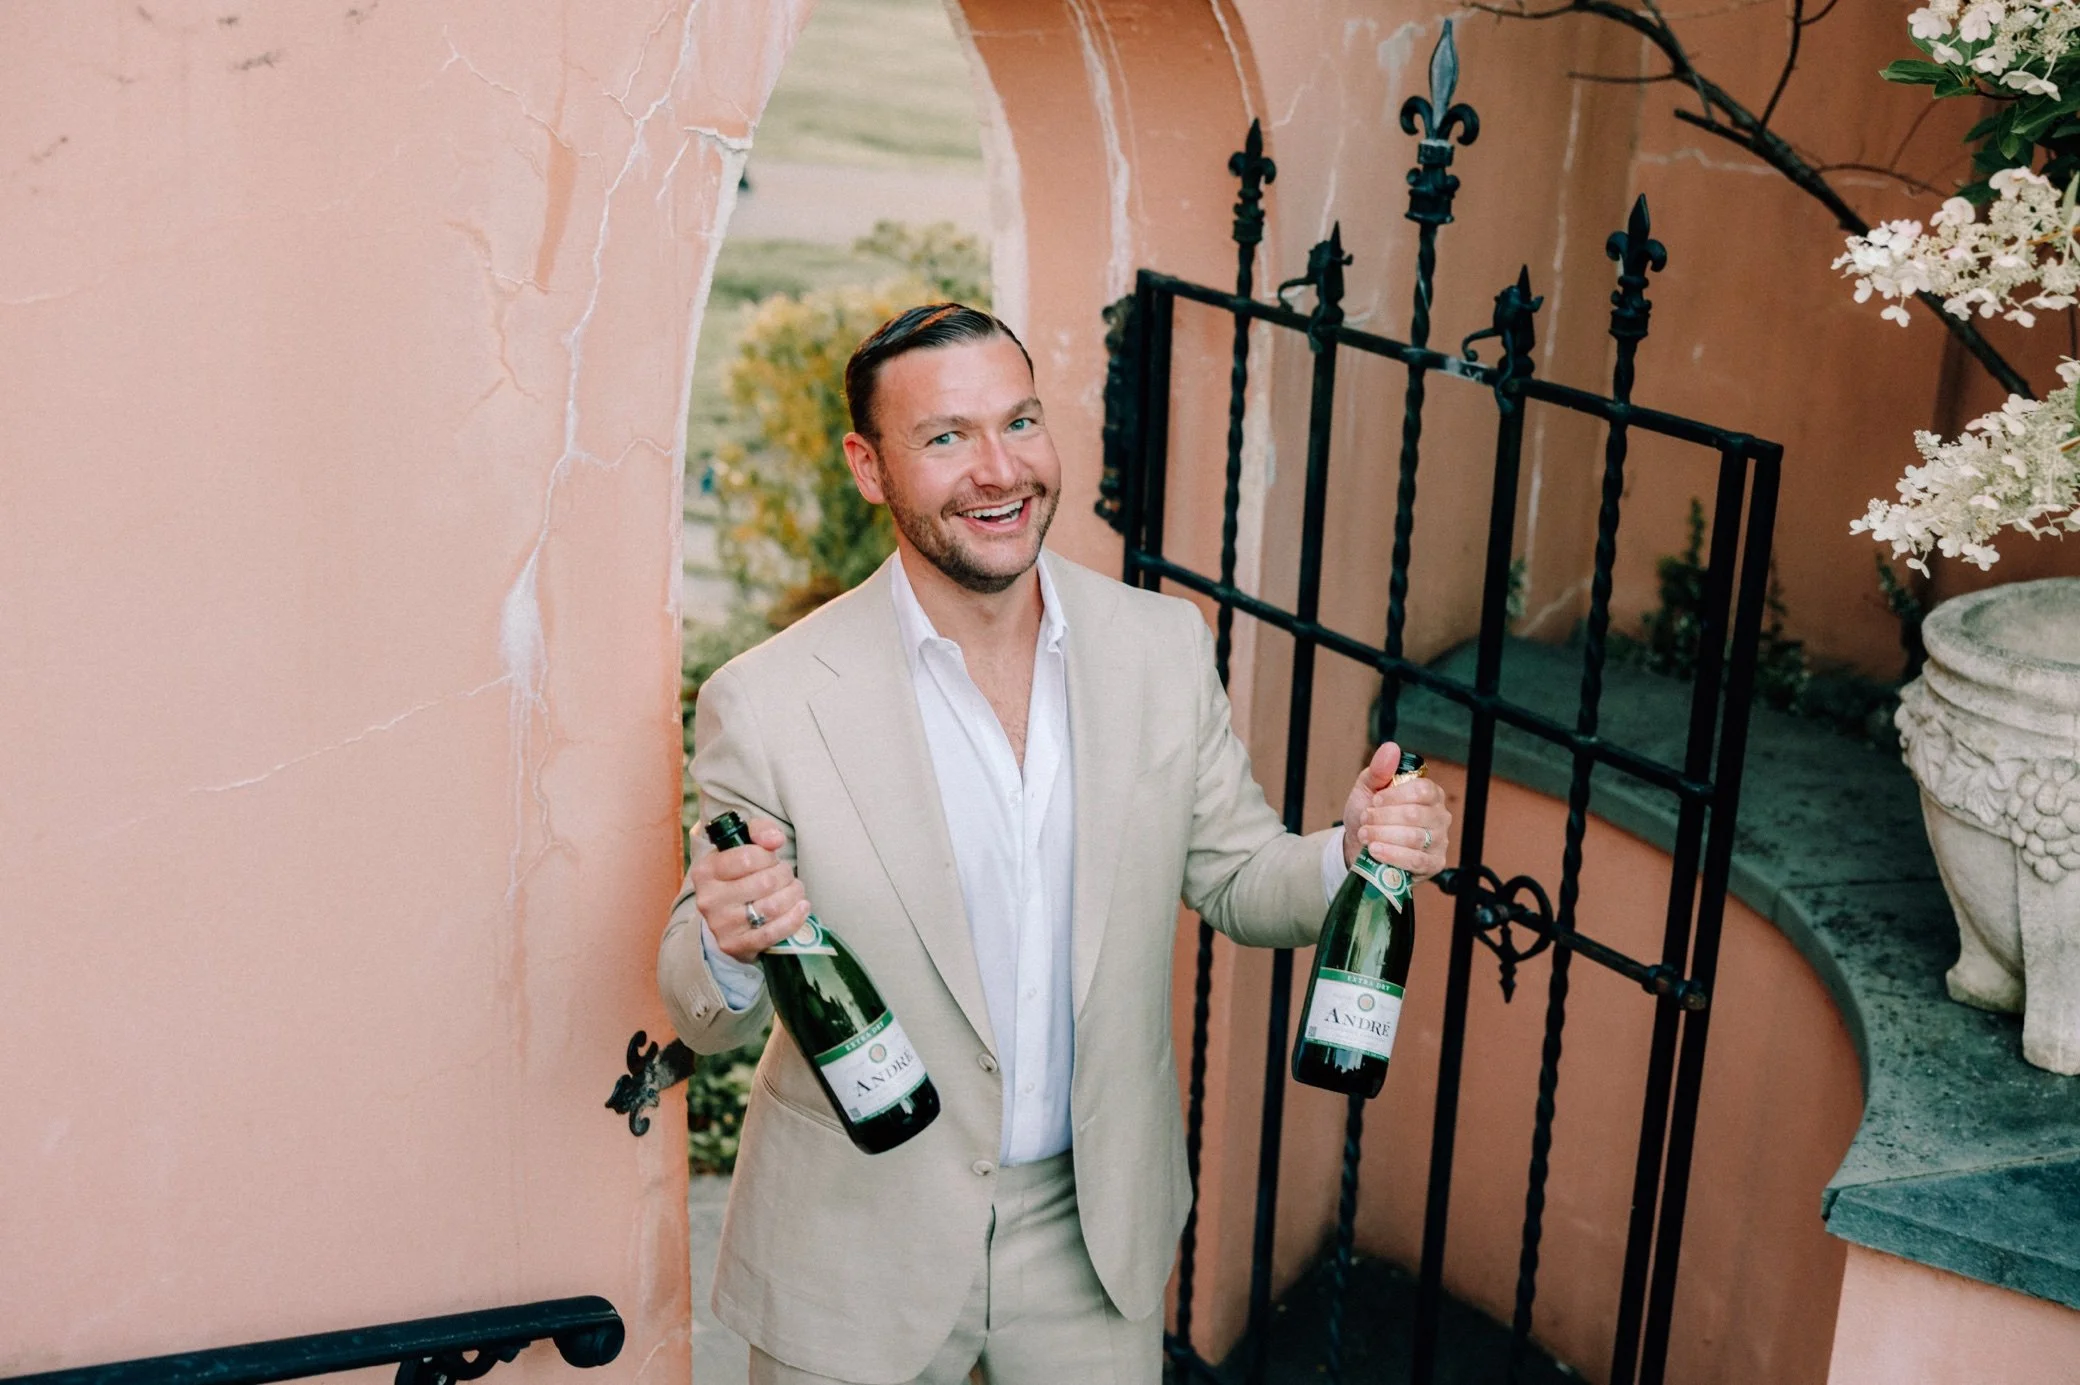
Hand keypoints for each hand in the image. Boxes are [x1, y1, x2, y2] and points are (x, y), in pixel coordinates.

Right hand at [689, 816, 812, 962]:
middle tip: (787, 875)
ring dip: (793, 895)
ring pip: (772, 907)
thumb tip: (775, 839)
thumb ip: (759, 831)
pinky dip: (794, 918)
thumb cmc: (739, 875)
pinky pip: (773, 932)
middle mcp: (708, 899)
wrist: (727, 916)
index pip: (748, 858)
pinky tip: (801, 907)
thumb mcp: (743, 846)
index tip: (772, 858)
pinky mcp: (735, 945)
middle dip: (785, 875)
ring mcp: (721, 925)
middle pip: (765, 882)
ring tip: (795, 889)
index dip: (769, 856)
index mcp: (705, 871)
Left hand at [1341, 741, 1450, 879]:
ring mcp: (1439, 842)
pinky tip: (1375, 851)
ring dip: (1383, 836)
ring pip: (1414, 838)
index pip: (1422, 790)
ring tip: (1365, 835)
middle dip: (1382, 818)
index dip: (1395, 796)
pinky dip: (1392, 855)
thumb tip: (1391, 748)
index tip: (1375, 801)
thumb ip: (1379, 770)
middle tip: (1365, 820)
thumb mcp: (1368, 788)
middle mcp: (1440, 816)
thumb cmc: (1368, 814)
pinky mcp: (1433, 864)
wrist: (1359, 846)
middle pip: (1415, 814)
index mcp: (1430, 794)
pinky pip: (1417, 861)